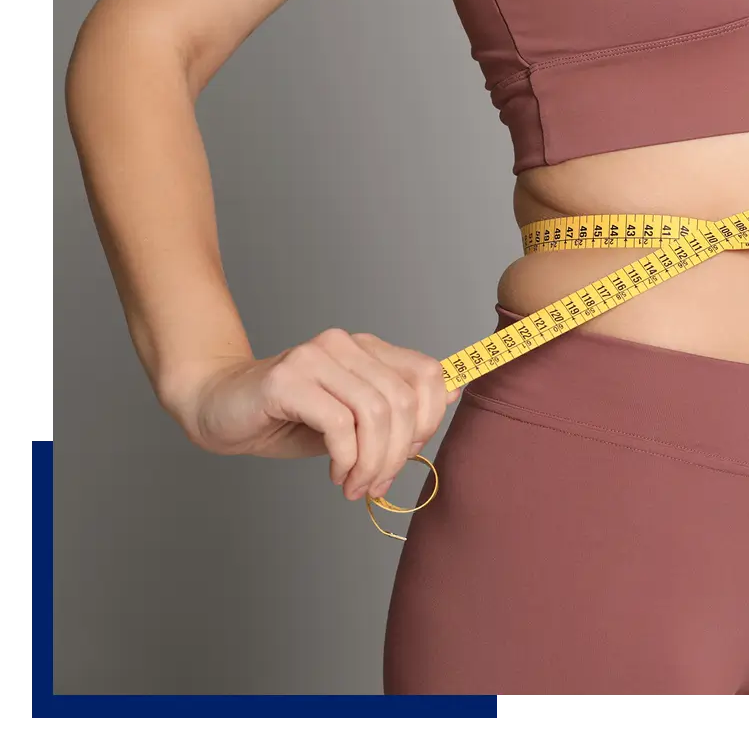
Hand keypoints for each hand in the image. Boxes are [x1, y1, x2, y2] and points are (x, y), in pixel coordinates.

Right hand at [183, 329, 459, 500]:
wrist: (216, 406)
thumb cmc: (287, 417)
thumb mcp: (352, 419)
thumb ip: (395, 409)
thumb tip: (452, 394)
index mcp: (367, 348)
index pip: (427, 375)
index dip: (430, 420)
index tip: (407, 456)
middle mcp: (345, 344)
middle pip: (403, 400)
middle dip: (397, 453)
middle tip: (375, 485)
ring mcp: (315, 357)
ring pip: (375, 412)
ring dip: (372, 462)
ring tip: (355, 485)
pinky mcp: (288, 378)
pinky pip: (339, 423)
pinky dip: (346, 458)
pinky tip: (335, 474)